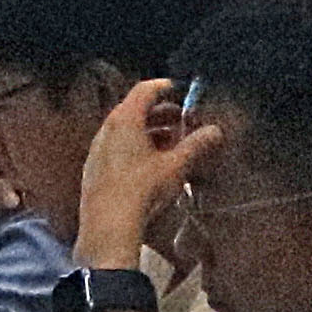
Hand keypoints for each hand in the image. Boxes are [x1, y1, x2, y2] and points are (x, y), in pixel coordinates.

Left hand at [75, 81, 221, 277]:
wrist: (108, 224)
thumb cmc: (142, 189)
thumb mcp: (175, 166)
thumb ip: (196, 145)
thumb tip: (216, 130)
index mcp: (124, 121)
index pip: (144, 90)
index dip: (163, 87)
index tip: (179, 89)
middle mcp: (107, 130)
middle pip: (134, 110)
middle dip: (161, 113)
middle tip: (183, 120)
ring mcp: (98, 149)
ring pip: (126, 130)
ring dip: (150, 131)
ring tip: (173, 142)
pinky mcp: (95, 168)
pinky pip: (117, 147)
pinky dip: (137, 146)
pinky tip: (153, 163)